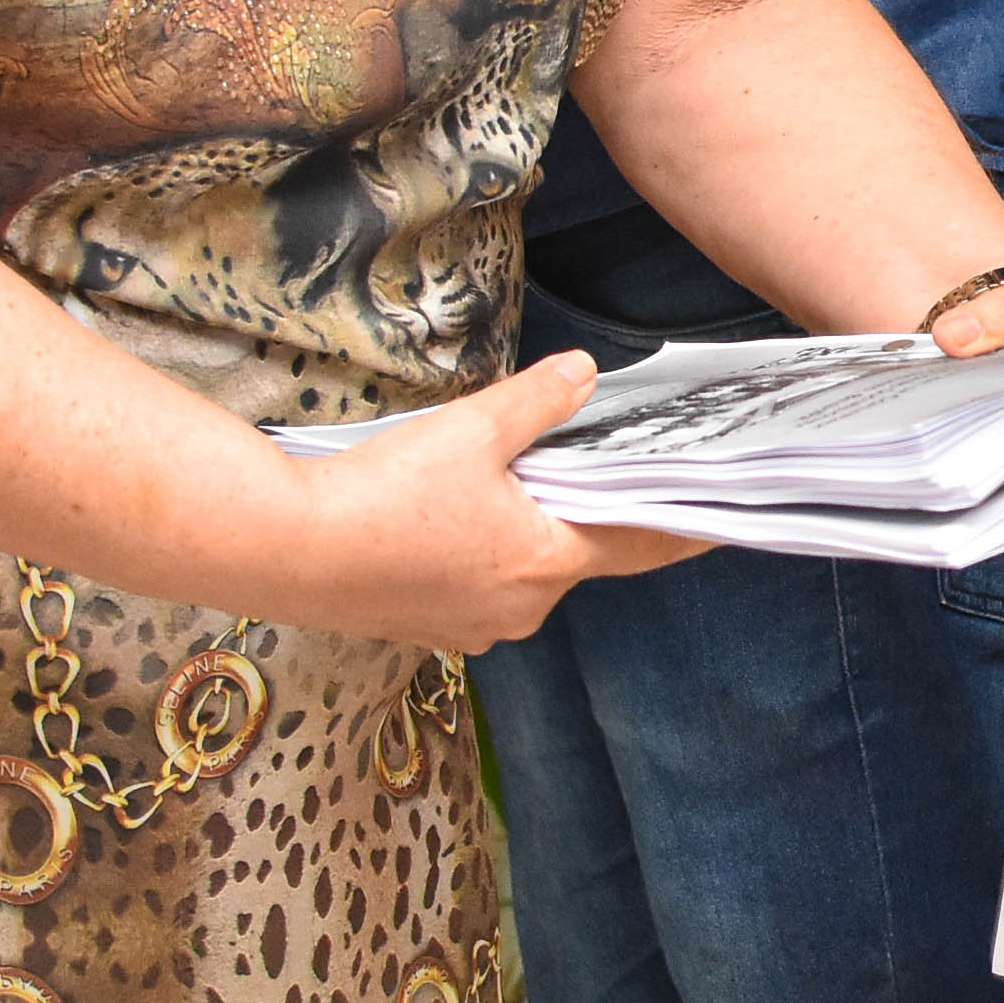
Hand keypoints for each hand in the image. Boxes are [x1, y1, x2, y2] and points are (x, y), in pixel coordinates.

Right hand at [283, 354, 706, 651]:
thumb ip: (537, 402)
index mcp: (543, 564)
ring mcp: (469, 626)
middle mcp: (518, 608)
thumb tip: (584, 375)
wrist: (283, 550)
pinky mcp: (424, 627)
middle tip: (590, 470)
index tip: (720, 522)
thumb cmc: (381, 495)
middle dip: (580, 512)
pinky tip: (448, 518)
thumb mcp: (471, 431)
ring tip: (503, 484)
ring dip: (522, 533)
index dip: (681, 528)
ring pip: (520, 571)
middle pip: (574, 553)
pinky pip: (474, 586)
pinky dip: (477, 553)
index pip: (637, 544)